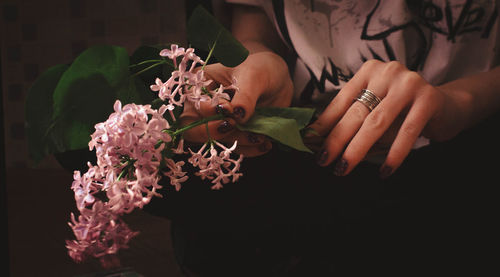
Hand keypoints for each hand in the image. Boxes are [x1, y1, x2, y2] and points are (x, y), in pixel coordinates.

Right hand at [181, 51, 293, 155]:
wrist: (278, 82)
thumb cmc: (261, 69)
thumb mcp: (254, 75)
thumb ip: (245, 95)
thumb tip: (238, 116)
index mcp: (200, 84)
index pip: (191, 104)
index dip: (207, 111)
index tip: (229, 108)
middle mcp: (203, 107)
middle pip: (191, 129)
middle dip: (212, 132)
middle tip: (233, 126)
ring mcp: (217, 124)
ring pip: (215, 142)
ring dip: (237, 141)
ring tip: (260, 135)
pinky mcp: (232, 136)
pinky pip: (235, 149)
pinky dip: (250, 149)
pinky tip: (265, 143)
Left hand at [309, 59, 468, 177]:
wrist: (448, 106)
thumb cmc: (403, 110)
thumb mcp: (376, 108)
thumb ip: (355, 119)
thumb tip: (320, 141)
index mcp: (370, 71)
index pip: (341, 101)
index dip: (324, 124)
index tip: (310, 143)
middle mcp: (388, 72)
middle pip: (356, 112)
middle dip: (336, 140)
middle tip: (323, 161)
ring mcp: (410, 83)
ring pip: (376, 123)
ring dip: (357, 149)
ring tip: (344, 168)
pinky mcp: (429, 99)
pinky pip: (406, 132)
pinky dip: (393, 155)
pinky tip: (384, 171)